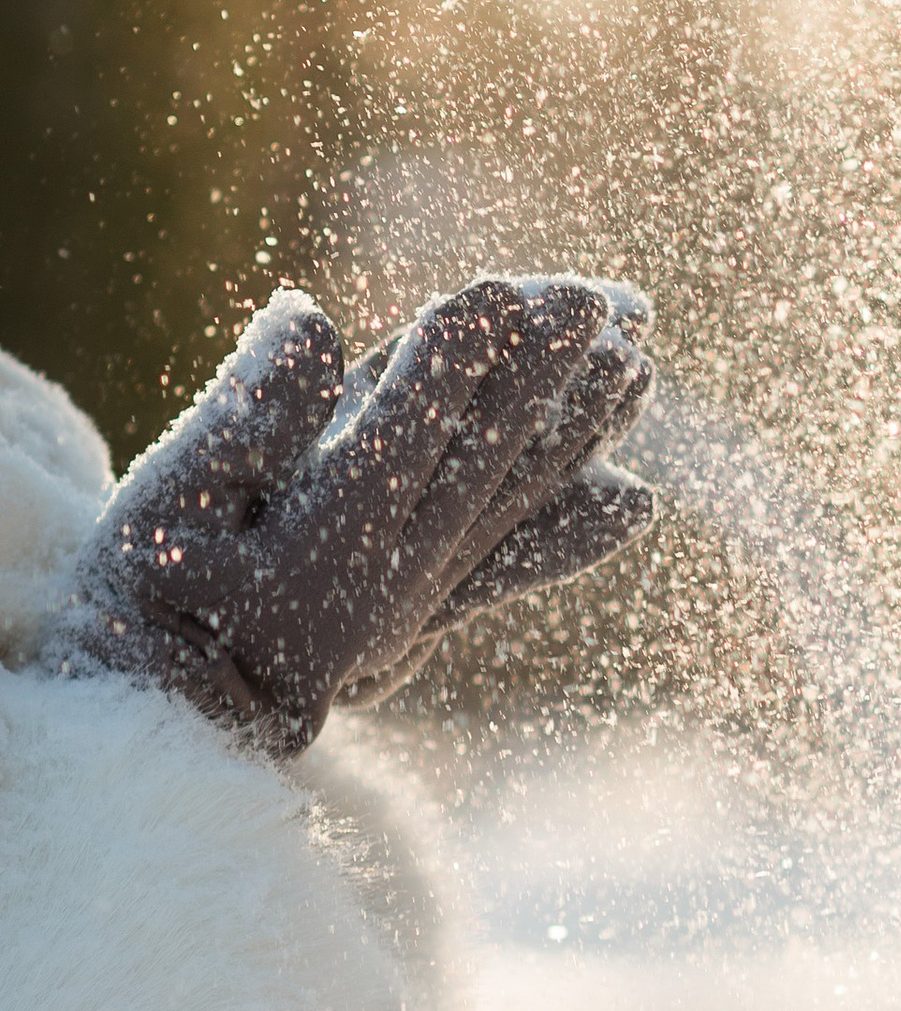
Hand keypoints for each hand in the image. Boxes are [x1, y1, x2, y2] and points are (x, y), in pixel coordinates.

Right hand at [46, 275, 655, 753]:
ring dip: (578, 433)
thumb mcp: (162, 508)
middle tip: (605, 303)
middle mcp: (389, 572)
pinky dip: (575, 533)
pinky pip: (514, 566)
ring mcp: (421, 593)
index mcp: (316, 543)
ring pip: (511, 501)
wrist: (176, 716)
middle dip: (543, 376)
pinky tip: (633, 499)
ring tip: (640, 364)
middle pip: (479, 460)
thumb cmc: (150, 595)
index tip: (499, 294)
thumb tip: (308, 318)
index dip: (449, 364)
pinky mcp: (431, 607)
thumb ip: (237, 420)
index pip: (397, 437)